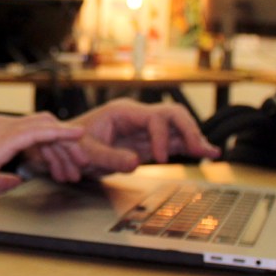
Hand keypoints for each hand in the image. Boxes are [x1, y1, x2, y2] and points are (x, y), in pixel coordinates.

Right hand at [0, 113, 84, 201]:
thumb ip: (0, 178)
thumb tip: (13, 181)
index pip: (34, 131)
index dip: (54, 145)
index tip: (67, 164)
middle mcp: (2, 125)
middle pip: (45, 125)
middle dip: (66, 144)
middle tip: (80, 165)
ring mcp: (3, 128)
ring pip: (45, 126)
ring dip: (66, 142)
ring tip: (81, 160)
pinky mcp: (4, 137)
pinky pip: (39, 130)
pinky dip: (59, 132)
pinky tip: (74, 137)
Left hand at [69, 98, 219, 176]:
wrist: (65, 148)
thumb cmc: (72, 144)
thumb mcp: (86, 151)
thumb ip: (108, 157)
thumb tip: (135, 163)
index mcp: (123, 112)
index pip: (154, 118)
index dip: (161, 137)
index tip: (158, 159)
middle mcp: (137, 117)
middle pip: (172, 115)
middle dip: (188, 130)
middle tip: (200, 150)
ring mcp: (144, 130)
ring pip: (177, 127)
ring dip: (193, 138)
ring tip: (211, 153)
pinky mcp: (146, 143)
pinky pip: (172, 141)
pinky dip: (187, 147)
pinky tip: (204, 153)